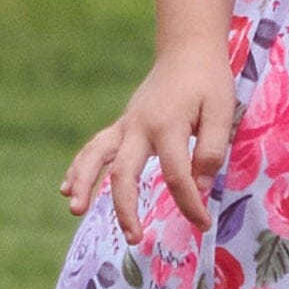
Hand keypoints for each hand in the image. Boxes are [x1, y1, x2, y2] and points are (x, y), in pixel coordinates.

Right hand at [61, 41, 239, 233]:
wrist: (187, 50)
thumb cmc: (208, 82)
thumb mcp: (221, 111)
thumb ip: (211, 150)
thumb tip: (198, 188)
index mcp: (167, 125)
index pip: (176, 176)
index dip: (190, 204)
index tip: (203, 223)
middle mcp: (139, 127)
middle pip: (124, 173)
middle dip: (126, 208)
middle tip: (135, 238)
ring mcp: (126, 125)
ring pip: (96, 157)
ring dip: (84, 183)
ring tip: (75, 209)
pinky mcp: (122, 126)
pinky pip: (95, 148)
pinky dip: (79, 168)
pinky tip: (67, 188)